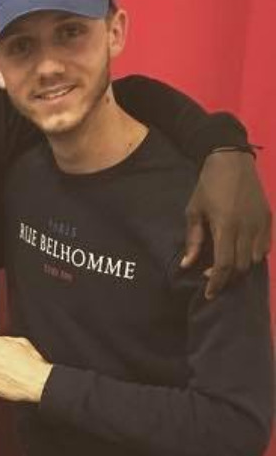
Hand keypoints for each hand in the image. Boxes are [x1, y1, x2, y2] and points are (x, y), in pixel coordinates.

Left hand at [182, 150, 271, 298]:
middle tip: (212, 277)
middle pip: (242, 265)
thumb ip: (193, 240)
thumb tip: (188, 265)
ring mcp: (261, 224)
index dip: (216, 282)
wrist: (232, 162)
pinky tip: (241, 254)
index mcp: (226, 226)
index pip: (224, 264)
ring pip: (256, 259)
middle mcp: (248, 227)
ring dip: (241, 267)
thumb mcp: (194, 211)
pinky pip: (265, 247)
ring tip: (225, 266)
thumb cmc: (208, 186)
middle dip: (227, 277)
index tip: (208, 293)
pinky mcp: (269, 219)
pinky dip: (254, 256)